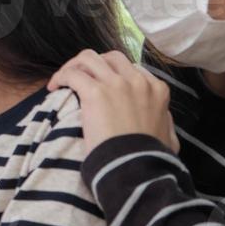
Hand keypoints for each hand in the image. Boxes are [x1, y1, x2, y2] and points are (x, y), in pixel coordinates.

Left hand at [46, 50, 178, 151]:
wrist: (136, 168)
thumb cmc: (151, 157)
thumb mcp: (170, 137)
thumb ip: (167, 123)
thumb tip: (165, 119)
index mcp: (157, 89)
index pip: (131, 68)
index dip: (112, 73)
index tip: (100, 83)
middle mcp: (137, 80)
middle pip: (109, 57)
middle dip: (93, 64)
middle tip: (80, 78)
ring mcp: (116, 84)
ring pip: (88, 58)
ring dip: (74, 66)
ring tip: (63, 80)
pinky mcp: (95, 92)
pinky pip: (72, 74)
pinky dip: (60, 77)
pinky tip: (54, 87)